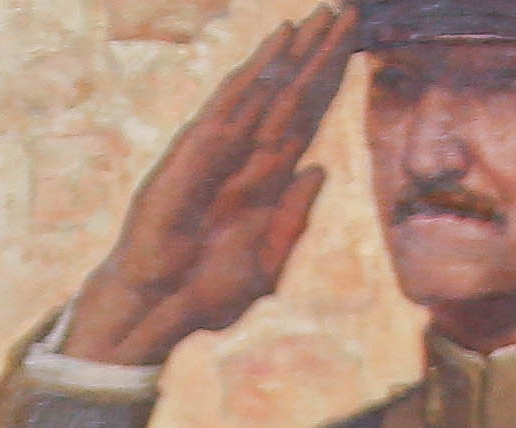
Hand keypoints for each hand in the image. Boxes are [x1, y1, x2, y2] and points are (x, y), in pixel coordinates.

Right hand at [57, 10, 356, 369]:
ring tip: (319, 16)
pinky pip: (233, 105)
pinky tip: (278, 45)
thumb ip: (292, 219)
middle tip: (347, 11)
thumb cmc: (207, 293)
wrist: (162, 310)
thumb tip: (317, 170)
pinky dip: (256, 74)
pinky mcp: (196, 154)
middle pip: (292, 95)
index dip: (328, 85)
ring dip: (293, 54)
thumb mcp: (266, 264)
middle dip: (318, 55)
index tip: (353, 49)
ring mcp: (221, 150)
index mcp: (267, 181)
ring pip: (267, 91)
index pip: (305, 120)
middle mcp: (247, 156)